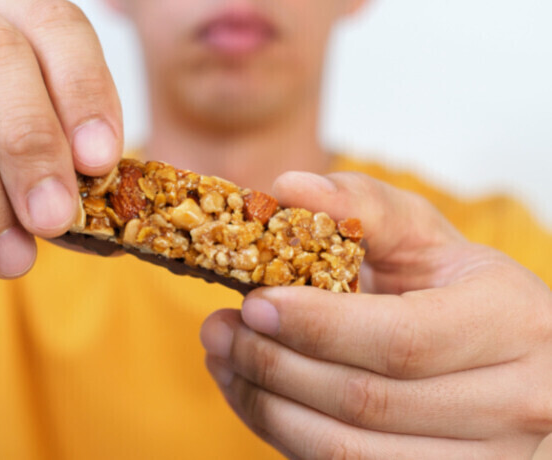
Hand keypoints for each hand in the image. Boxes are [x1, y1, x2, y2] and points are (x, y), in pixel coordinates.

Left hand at [201, 172, 551, 458]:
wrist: (496, 348)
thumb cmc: (455, 285)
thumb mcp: (421, 234)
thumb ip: (361, 205)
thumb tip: (288, 189)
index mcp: (510, 321)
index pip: (401, 340)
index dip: (317, 326)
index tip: (254, 304)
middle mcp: (511, 400)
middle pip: (366, 401)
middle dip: (274, 365)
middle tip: (219, 330)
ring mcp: (484, 457)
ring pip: (349, 451)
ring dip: (267, 407)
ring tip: (223, 361)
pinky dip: (283, 434)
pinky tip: (253, 395)